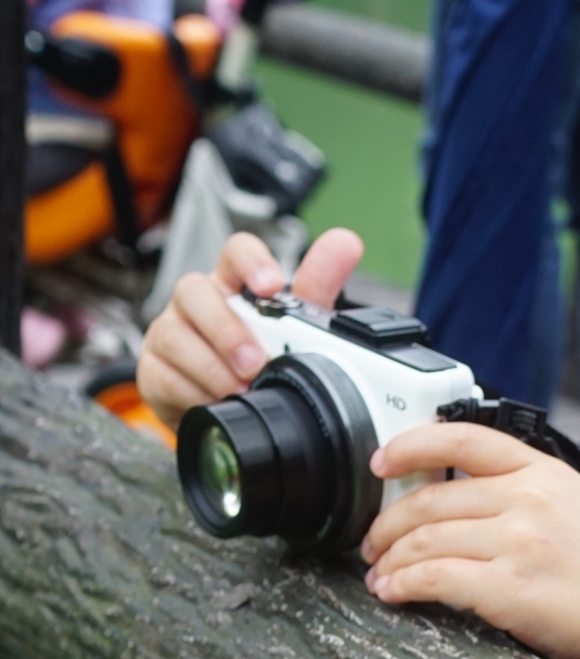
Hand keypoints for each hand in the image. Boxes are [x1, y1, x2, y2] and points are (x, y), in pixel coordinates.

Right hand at [136, 226, 364, 428]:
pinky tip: (214, 403)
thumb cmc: (259, 361)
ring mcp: (170, 333)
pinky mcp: (153, 370)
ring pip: (173, 335)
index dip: (250, 262)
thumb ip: (317, 287)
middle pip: (193, 290)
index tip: (270, 285)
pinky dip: (191, 392)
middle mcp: (196, 303)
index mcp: (232, 285)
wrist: (230, 415)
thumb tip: (347, 242)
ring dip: (210, 366)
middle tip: (255, 362)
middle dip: (226, 330)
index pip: (235, 252)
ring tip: (239, 389)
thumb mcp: (294, 330)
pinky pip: (161, 375)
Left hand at [362, 422, 579, 658]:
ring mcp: (520, 542)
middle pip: (432, 498)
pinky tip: (392, 593)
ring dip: (391, 558)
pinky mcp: (510, 588)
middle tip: (373, 542)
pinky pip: (435, 578)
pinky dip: (403, 585)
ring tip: (380, 574)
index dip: (412, 445)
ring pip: (427, 539)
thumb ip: (528, 495)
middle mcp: (530, 499)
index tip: (381, 462)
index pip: (465, 439)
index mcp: (545, 473)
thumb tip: (464, 500)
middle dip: (389, 522)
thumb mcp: (579, 511)